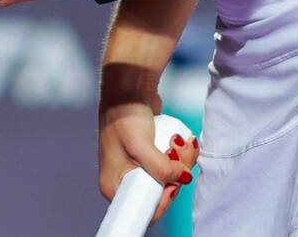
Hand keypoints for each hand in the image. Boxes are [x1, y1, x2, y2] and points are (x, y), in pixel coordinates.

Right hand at [98, 68, 198, 223]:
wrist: (128, 89)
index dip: (164, 198)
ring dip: (183, 161)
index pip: (144, 208)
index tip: (173, 180)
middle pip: (161, 192)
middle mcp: (125, 180)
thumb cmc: (124, 117)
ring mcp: (139, 167)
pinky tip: (181, 140)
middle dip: (177, 173)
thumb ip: (161, 168)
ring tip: (180, 141)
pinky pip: (171, 164)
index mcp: (114, 185)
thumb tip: (183, 178)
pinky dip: (181, 154)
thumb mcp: (140, 146)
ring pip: (170, 177)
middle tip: (178, 152)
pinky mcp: (150, 156)